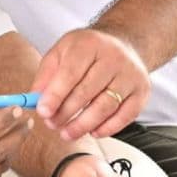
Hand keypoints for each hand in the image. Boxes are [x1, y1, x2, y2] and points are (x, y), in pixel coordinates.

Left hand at [31, 28, 149, 139]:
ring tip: (68, 133)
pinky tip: (93, 132)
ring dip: (84, 125)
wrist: (124, 44)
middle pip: (87, 91)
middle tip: (52, 125)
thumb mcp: (62, 52)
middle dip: (66, 113)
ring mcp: (130, 75)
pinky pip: (125, 116)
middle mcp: (113, 57)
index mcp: (89, 44)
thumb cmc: (88, 51)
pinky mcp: (142, 91)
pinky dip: (107, 128)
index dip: (55, 95)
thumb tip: (34, 100)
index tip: (43, 112)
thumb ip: (46, 75)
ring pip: (106, 106)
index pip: (70, 72)